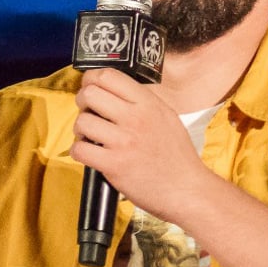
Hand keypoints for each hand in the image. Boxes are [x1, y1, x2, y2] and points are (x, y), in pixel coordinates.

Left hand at [70, 68, 208, 224]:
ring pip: (82, 121)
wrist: (187, 190)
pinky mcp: (114, 164)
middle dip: (82, 102)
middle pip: (90, 94)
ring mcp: (124, 141)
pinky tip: (91, 153)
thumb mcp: (168, 118)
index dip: (92, 79)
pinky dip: (80, 151)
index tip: (91, 88)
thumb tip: (115, 92)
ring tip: (91, 136)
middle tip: (89, 113)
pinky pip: (80, 149)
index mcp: (149, 104)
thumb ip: (143, 103)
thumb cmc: (178, 157)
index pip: (108, 75)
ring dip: (80, 129)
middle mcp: (136, 118)